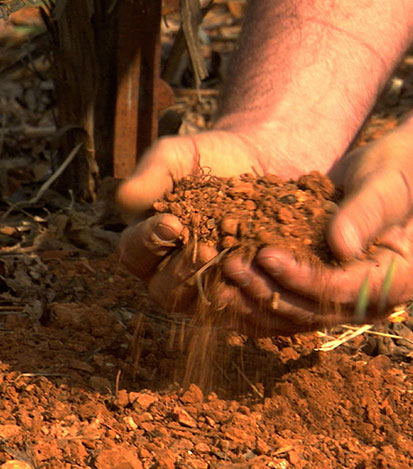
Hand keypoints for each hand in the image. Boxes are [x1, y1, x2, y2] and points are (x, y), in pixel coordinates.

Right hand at [117, 128, 311, 314]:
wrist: (254, 163)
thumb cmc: (207, 159)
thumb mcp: (176, 157)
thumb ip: (150, 174)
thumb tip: (125, 199)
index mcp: (146, 241)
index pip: (134, 253)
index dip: (148, 243)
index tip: (172, 223)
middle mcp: (169, 269)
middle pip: (163, 290)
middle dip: (181, 273)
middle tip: (206, 250)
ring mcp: (203, 283)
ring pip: (198, 303)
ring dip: (213, 287)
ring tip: (231, 262)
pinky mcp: (235, 288)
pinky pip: (235, 304)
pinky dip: (243, 294)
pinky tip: (256, 275)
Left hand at [222, 122, 412, 333]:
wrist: (390, 174)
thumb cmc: (397, 172)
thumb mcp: (387, 186)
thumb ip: (367, 214)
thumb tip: (341, 246)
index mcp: (395, 280)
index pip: (342, 291)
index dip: (302, 278)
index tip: (266, 256)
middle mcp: (366, 299)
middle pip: (310, 310)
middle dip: (267, 290)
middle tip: (231, 265)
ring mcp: (339, 296)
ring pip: (292, 313)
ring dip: (253, 298)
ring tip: (220, 275)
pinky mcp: (317, 286)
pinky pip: (285, 300)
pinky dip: (255, 296)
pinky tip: (225, 285)